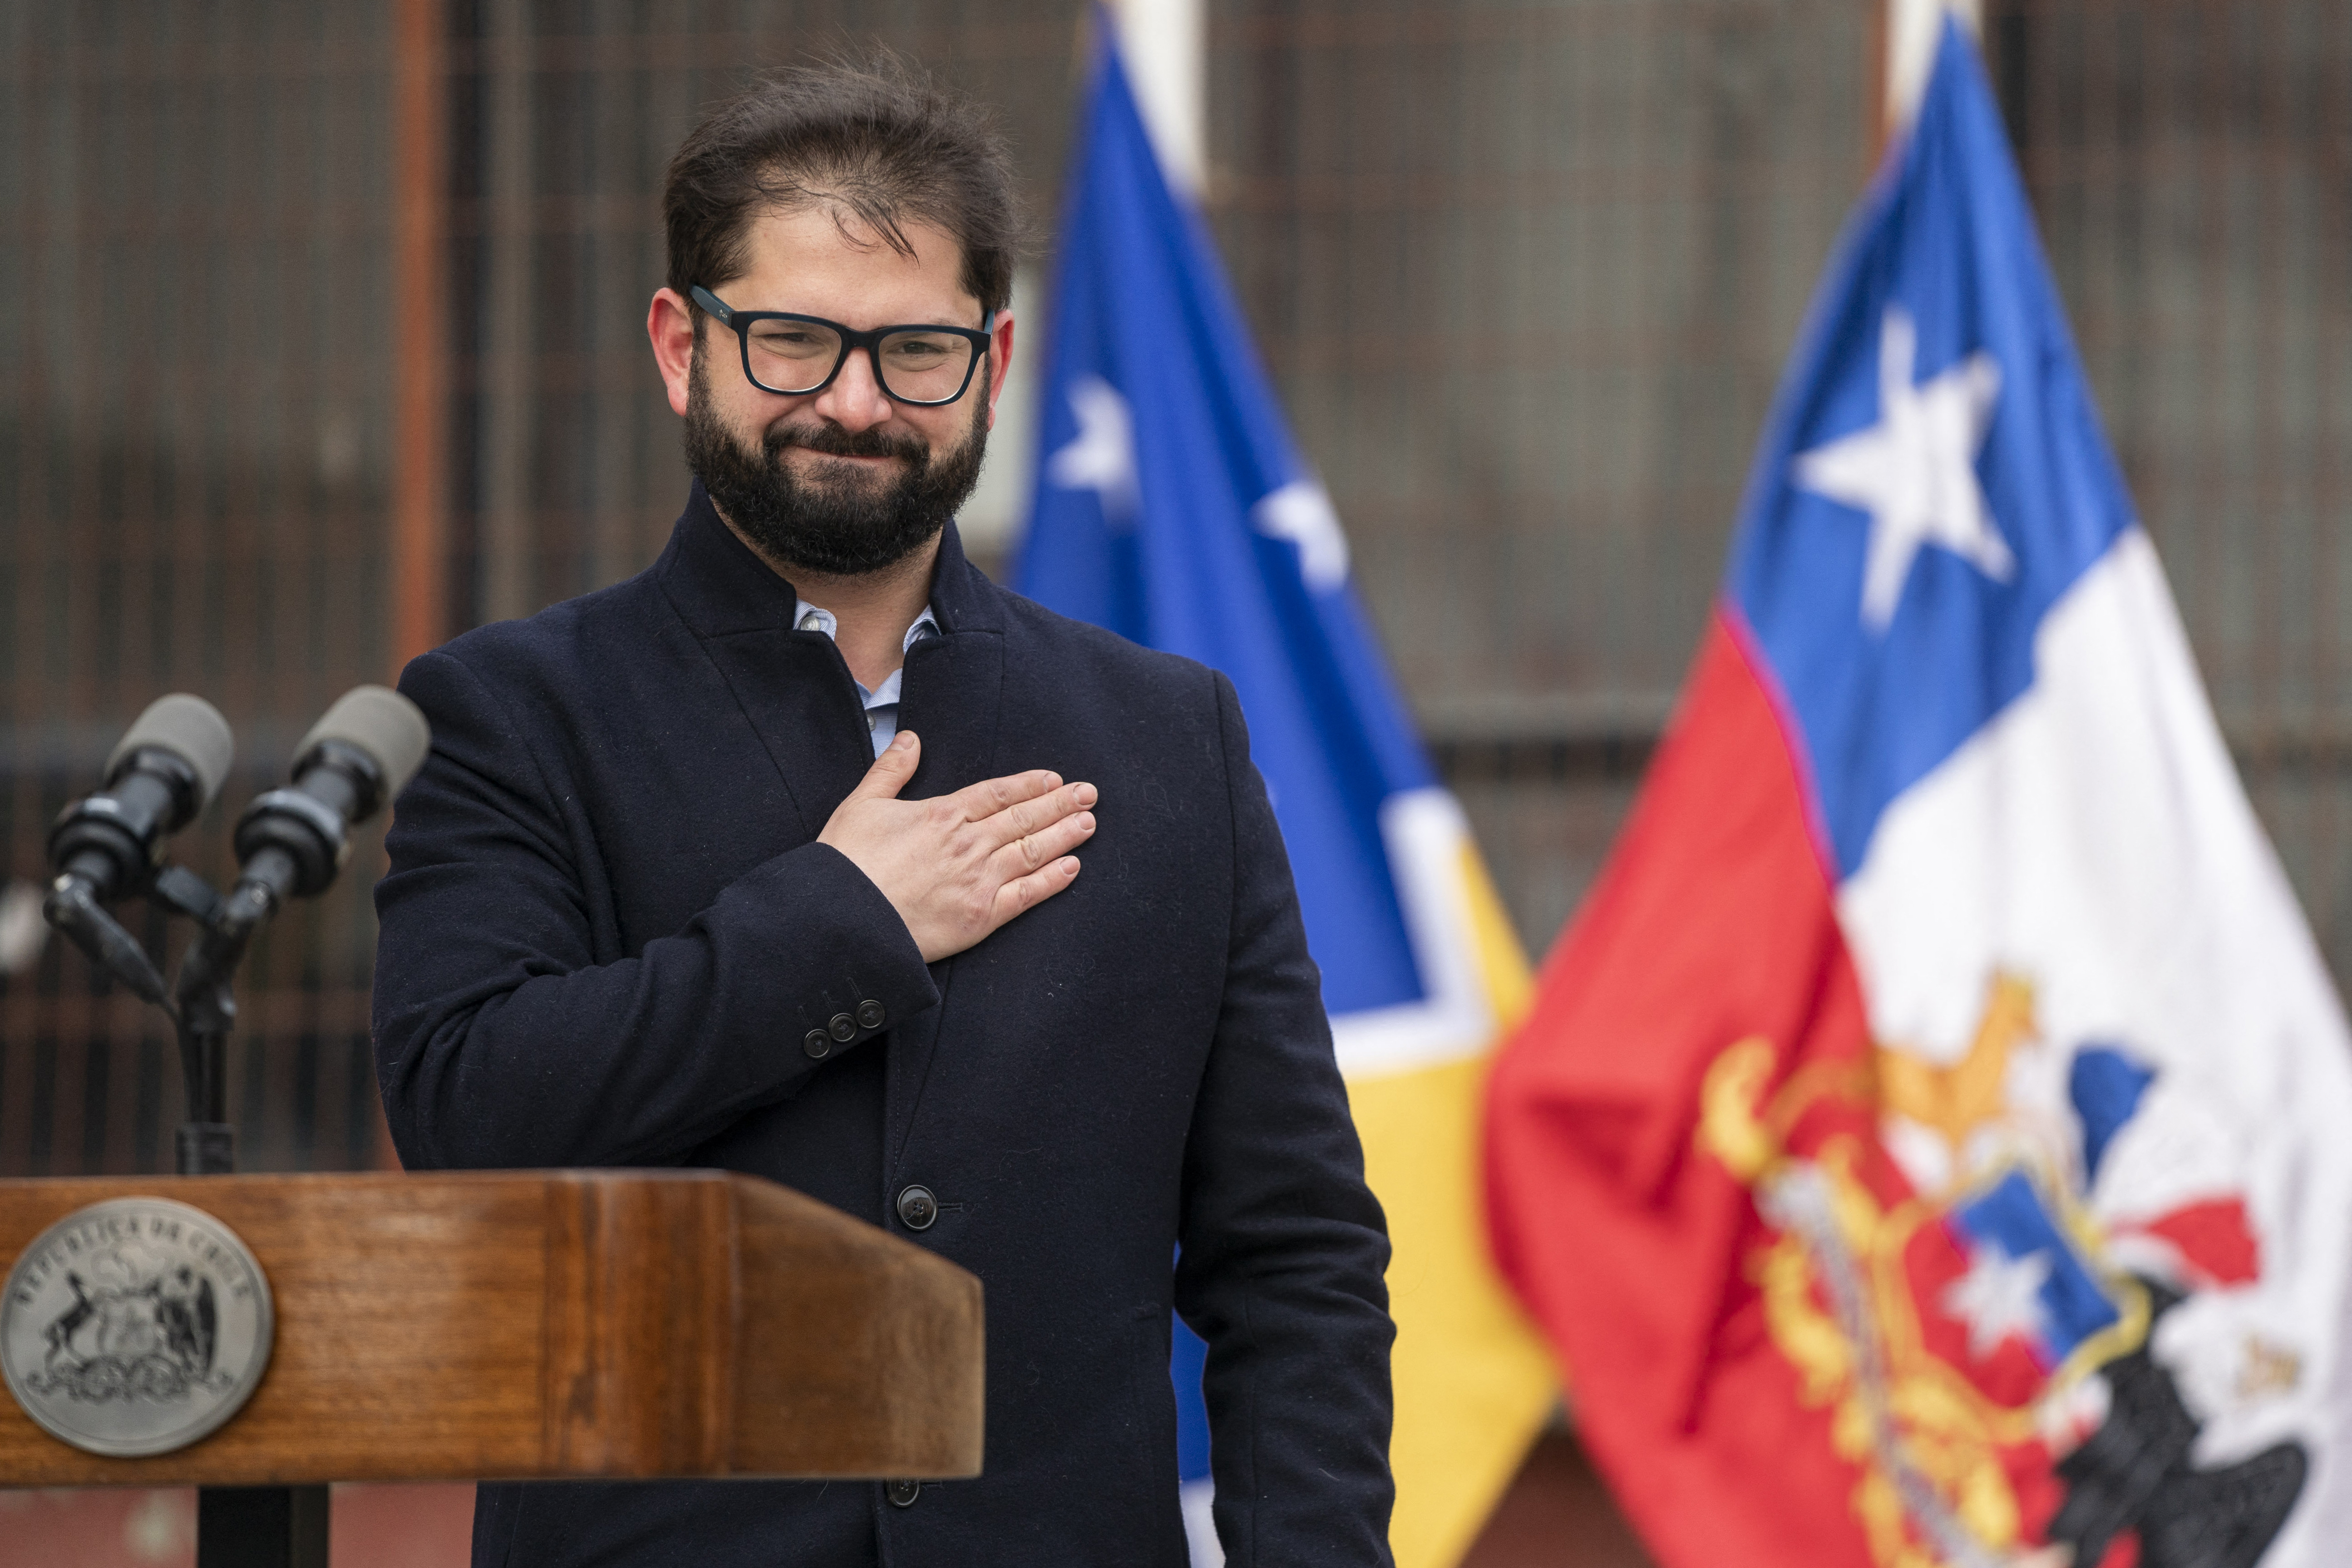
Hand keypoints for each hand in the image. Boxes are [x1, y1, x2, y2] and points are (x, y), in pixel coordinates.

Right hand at [818, 730, 1097, 962]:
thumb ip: (891, 770)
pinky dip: (1052, 880)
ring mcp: (978, 880)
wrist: (842, 919)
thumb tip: (911, 739)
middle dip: (1060, 804)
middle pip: (1024, 818)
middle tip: (1089, 794)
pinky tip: (1071, 868)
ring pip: (1032, 851)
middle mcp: (968, 843)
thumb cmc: (846, 863)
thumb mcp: (861, 804)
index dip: (1029, 785)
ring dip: (1064, 835)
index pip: (998, 793)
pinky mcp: (981, 917)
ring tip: (1088, 823)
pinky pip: (1026, 895)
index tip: (1054, 779)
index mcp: (942, 815)